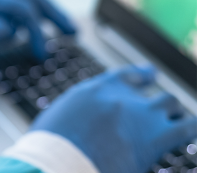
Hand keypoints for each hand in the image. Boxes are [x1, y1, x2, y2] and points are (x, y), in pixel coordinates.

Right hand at [32, 66, 196, 172]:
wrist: (60, 161)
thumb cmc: (52, 147)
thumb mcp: (59, 120)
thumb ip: (79, 115)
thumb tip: (84, 125)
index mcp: (95, 90)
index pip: (125, 76)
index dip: (141, 75)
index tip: (150, 73)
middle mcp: (121, 97)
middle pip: (152, 93)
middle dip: (158, 105)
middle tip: (162, 112)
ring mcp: (141, 114)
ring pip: (172, 103)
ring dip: (175, 115)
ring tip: (178, 127)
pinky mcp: (156, 137)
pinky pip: (188, 127)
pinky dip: (189, 128)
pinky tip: (186, 136)